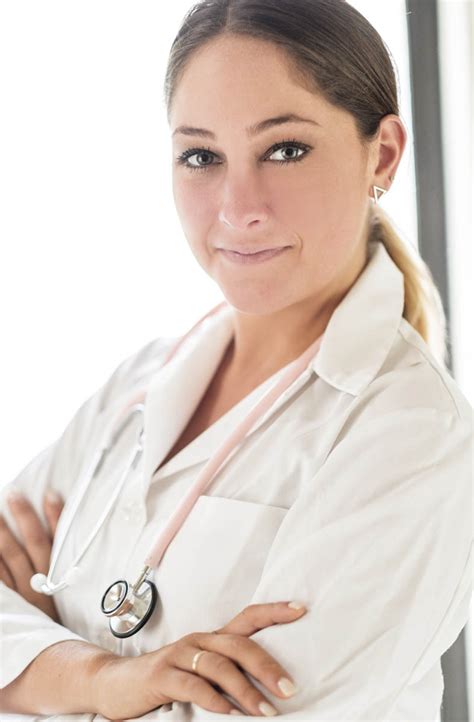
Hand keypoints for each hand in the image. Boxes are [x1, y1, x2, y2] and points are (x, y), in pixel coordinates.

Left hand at [0, 490, 63, 621]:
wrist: (50, 659)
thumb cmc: (63, 625)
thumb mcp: (71, 597)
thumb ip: (68, 568)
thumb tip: (69, 530)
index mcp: (57, 581)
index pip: (56, 542)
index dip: (55, 516)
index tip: (52, 493)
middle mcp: (36, 586)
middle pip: (28, 545)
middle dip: (22, 518)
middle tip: (13, 493)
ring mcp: (17, 597)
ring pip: (7, 559)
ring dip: (0, 535)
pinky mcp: (6, 606)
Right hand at [94, 601, 306, 718]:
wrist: (115, 684)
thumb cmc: (167, 680)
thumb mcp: (200, 672)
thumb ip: (228, 673)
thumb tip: (271, 688)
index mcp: (212, 638)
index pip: (248, 617)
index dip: (274, 610)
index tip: (302, 609)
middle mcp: (198, 640)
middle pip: (238, 644)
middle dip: (267, 665)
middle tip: (290, 688)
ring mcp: (179, 656)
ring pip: (218, 665)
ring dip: (245, 690)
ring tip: (265, 712)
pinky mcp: (161, 676)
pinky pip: (190, 684)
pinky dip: (211, 699)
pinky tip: (227, 713)